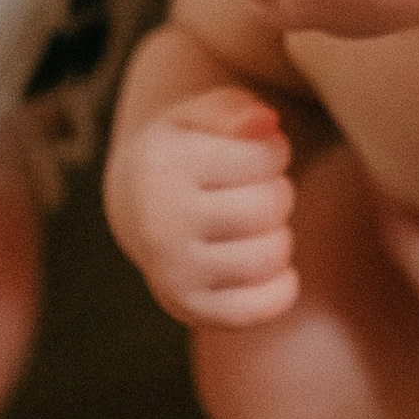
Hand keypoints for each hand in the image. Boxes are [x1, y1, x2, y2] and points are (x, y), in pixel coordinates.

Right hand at [105, 86, 296, 325]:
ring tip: (255, 223)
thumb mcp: (200, 116)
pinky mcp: (190, 309)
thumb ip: (235, 110)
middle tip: (256, 190)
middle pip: (270, 207)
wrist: (137, 207)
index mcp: (163, 167)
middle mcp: (160, 225)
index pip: (266, 158)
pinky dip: (281, 286)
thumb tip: (267, 123)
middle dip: (278, 193)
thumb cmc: (185, 150)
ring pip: (272, 256)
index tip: (256, 154)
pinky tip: (267, 264)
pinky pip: (261, 308)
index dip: (275, 152)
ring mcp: (173, 274)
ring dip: (279, 236)